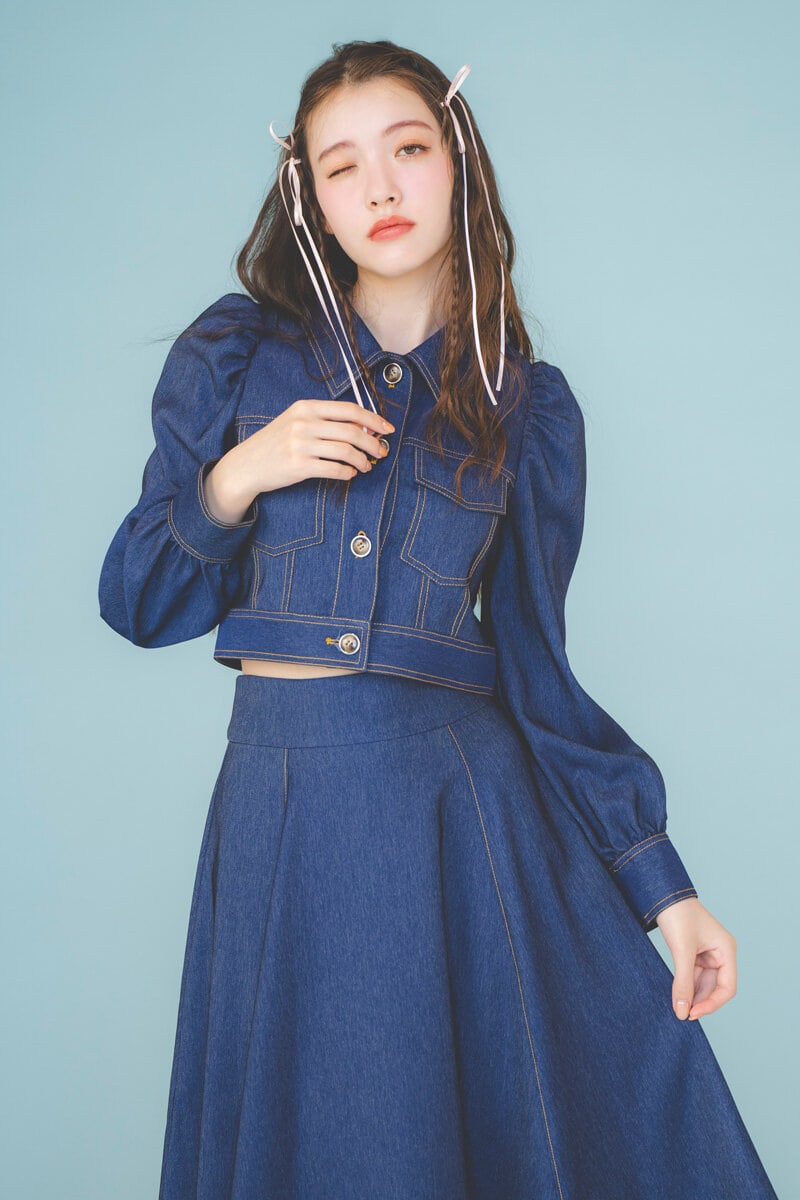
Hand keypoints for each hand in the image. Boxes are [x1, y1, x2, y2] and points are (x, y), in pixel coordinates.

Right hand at [204, 400, 393, 523]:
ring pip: (346, 451)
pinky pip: (335, 469)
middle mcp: (304, 423)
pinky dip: (348, 473)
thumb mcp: (295, 421)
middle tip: (381, 452)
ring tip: (366, 466)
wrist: (246, 465)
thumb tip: (363, 427)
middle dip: (373, 443)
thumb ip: (324, 420)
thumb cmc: (275, 443)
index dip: (373, 420)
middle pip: (352, 431)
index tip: (387, 429)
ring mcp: (301, 445)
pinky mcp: (299, 467)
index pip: (349, 409)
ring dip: (363, 461)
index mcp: (306, 407)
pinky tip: (350, 474)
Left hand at [655, 896, 736, 1020]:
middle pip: (715, 988)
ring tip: (678, 1009)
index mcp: (726, 950)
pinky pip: (693, 976)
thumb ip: (682, 982)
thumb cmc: (678, 915)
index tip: (693, 1014)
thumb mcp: (682, 951)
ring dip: (692, 996)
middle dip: (700, 1002)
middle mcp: (720, 954)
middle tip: (682, 1015)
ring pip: (703, 984)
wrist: (662, 895)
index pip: (727, 987)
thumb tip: (682, 1011)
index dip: (712, 1004)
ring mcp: (707, 954)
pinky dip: (685, 987)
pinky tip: (676, 997)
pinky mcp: (694, 954)